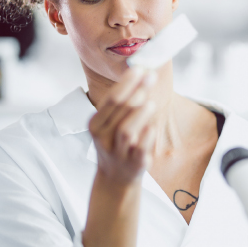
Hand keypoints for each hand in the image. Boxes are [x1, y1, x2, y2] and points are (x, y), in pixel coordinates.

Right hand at [89, 66, 156, 183]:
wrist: (116, 177)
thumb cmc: (117, 142)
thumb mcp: (112, 123)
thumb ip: (124, 102)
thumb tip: (143, 73)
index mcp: (96, 124)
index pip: (111, 99)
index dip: (126, 82)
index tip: (140, 68)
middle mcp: (103, 138)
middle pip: (119, 111)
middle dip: (135, 91)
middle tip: (151, 76)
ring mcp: (117, 152)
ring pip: (126, 130)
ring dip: (139, 114)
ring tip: (151, 102)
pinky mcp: (133, 164)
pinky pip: (139, 150)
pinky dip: (145, 137)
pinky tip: (151, 128)